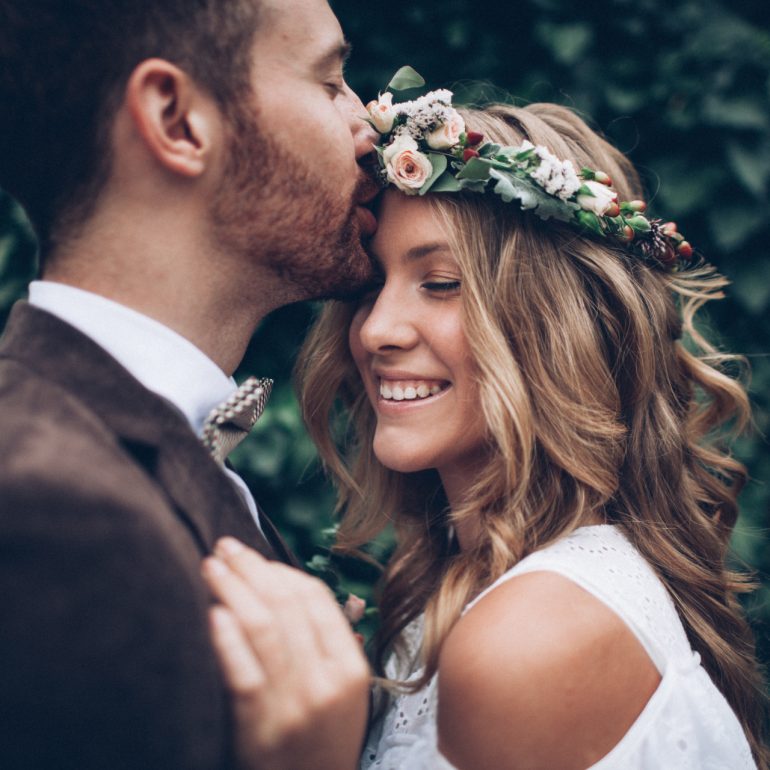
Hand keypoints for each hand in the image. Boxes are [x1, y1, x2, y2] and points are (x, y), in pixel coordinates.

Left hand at [202, 538, 369, 769]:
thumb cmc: (321, 739)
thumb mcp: (344, 692)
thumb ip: (326, 641)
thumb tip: (290, 585)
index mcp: (349, 667)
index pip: (315, 599)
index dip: (280, 570)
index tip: (254, 557)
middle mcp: (325, 681)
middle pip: (285, 605)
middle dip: (252, 568)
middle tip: (224, 547)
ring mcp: (293, 705)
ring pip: (263, 628)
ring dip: (233, 589)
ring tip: (211, 567)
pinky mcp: (259, 728)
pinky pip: (242, 672)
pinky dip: (227, 639)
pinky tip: (213, 613)